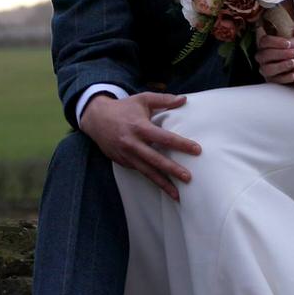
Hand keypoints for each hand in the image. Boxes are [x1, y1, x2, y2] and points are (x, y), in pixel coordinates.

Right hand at [78, 92, 198, 199]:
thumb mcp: (142, 99)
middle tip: (188, 178)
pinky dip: (152, 180)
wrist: (96, 118)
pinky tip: (164, 187)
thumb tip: (184, 100)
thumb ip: (164, 100)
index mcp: (139, 127)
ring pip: (147, 172)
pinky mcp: (123, 162)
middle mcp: (132, 143)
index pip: (164, 138)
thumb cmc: (124, 108)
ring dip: (163, 184)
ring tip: (178, 195)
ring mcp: (126, 155)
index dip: (181, 144)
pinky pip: (140, 172)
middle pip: (155, 159)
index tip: (197, 150)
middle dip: (172, 170)